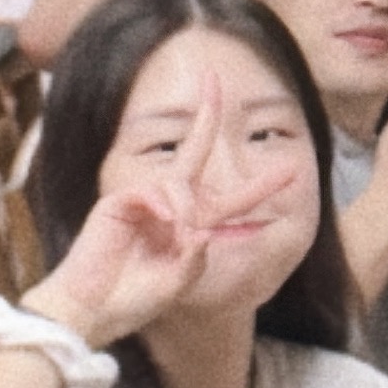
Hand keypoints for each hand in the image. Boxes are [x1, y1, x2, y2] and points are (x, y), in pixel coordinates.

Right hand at [24, 70, 302, 346]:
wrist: (93, 309)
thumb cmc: (134, 300)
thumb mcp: (177, 284)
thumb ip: (194, 259)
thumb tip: (202, 230)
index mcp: (191, 226)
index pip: (232, 199)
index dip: (262, 185)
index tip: (293, 169)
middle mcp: (171, 206)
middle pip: (193, 150)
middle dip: (206, 113)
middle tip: (214, 77)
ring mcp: (144, 200)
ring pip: (178, 181)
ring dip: (185, 207)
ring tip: (177, 235)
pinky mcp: (119, 201)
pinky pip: (150, 190)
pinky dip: (162, 204)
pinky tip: (164, 221)